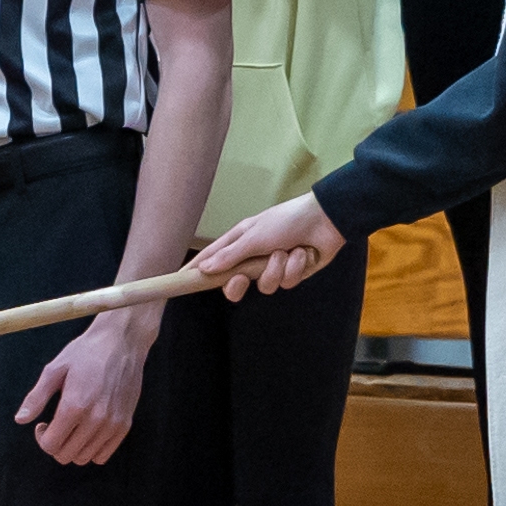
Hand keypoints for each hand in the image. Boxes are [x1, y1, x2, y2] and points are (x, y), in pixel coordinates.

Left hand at [15, 307, 155, 466]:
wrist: (121, 342)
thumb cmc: (85, 353)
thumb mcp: (54, 370)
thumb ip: (36, 398)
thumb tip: (19, 420)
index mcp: (74, 406)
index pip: (51, 445)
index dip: (41, 438)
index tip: (43, 424)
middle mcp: (96, 420)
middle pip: (66, 455)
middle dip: (55, 444)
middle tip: (55, 425)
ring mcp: (113, 424)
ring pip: (84, 458)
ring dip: (72, 447)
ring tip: (71, 427)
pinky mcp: (125, 425)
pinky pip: (103, 455)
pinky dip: (91, 449)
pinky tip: (87, 430)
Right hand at [194, 191, 344, 298]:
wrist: (325, 220)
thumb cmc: (285, 220)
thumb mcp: (254, 236)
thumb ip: (229, 256)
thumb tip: (204, 269)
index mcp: (239, 243)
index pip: (211, 260)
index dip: (196, 271)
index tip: (181, 280)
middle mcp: (252, 257)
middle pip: (234, 284)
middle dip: (239, 284)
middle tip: (241, 278)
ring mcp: (272, 267)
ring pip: (264, 286)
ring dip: (276, 269)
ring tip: (286, 251)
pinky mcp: (292, 274)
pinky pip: (286, 282)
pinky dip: (295, 268)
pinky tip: (303, 253)